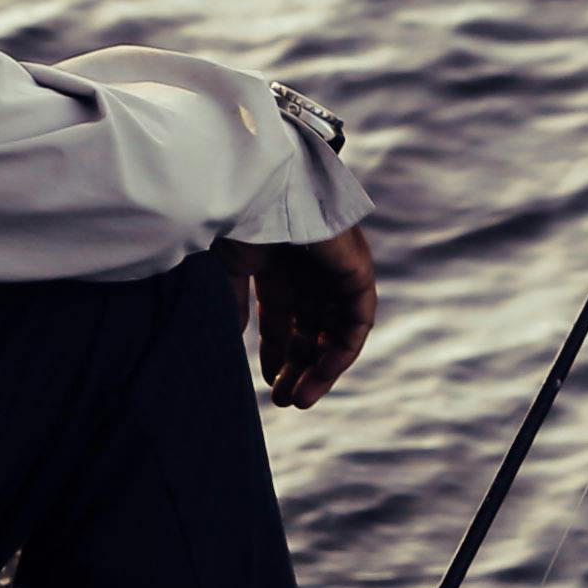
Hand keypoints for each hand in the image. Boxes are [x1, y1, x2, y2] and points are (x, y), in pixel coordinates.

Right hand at [235, 226, 375, 408]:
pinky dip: (341, 352)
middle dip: (298, 365)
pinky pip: (357, 321)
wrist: (260, 185)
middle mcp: (310, 266)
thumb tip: (230, 341)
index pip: (285, 316)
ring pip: (335, 329)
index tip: (266, 382)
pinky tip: (320, 376)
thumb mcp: (230, 267)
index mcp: (279, 261)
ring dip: (320, 367)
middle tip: (283, 402)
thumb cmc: (237, 215)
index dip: (277, 351)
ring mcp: (335, 267)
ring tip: (299, 400)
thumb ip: (235, 304)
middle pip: (312, 327)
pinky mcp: (356, 270)